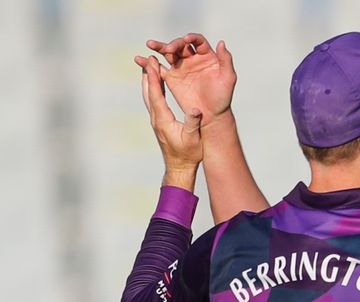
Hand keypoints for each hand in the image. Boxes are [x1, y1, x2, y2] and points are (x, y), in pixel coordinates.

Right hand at [135, 33, 235, 125]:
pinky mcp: (172, 78)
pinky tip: (140, 59)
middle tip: (169, 49)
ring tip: (150, 44)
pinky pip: (159, 68)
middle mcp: (193, 59)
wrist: (211, 115)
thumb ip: (226, 60)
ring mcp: (181, 67)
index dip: (192, 38)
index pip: (197, 41)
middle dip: (174, 44)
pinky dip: (149, 64)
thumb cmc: (223, 97)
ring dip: (159, 47)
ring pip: (168, 53)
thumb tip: (221, 42)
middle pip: (180, 45)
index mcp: (206, 56)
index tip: (186, 40)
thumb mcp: (228, 78)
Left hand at [141, 55, 202, 189]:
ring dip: (149, 81)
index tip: (152, 63)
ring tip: (150, 66)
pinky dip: (154, 90)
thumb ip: (193, 123)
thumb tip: (195, 109)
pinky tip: (157, 85)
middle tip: (148, 58)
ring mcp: (156, 121)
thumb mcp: (194, 139)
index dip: (154, 78)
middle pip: (148, 92)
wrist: (180, 168)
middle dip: (148, 75)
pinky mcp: (159, 123)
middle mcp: (156, 119)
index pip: (156, 95)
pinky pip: (154, 102)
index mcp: (163, 120)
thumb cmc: (189, 154)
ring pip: (149, 96)